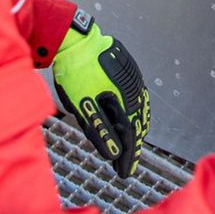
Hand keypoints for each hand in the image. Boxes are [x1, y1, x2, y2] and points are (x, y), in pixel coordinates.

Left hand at [52, 17, 150, 176]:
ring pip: (138, 111)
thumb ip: (100, 131)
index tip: (125, 174)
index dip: (128, 158)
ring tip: (126, 146)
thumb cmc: (76, 74)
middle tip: (123, 164)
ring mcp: (134, 80)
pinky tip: (124, 117)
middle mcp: (136, 91)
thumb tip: (113, 154)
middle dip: (131, 147)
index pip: (131, 137)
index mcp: (126, 102)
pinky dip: (131, 114)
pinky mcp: (129, 72)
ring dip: (133, 130)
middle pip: (138, 125)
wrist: (76, 41)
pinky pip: (135, 98)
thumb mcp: (84, 107)